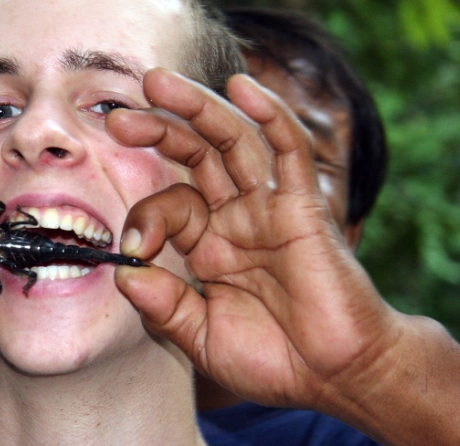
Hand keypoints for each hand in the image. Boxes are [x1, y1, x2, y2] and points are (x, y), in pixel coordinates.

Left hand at [109, 68, 393, 407]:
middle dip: (159, 129)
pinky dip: (269, 115)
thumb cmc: (275, 359)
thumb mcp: (201, 338)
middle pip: (196, 154)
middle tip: (120, 116)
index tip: (135, 247)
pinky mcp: (306, 206)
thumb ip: (163, 306)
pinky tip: (242, 86)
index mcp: (210, 243)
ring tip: (157, 82)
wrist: (340, 376)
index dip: (144, 216)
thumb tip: (125, 272)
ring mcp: (270, 206)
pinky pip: (289, 151)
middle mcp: (237, 216)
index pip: (170, 203)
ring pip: (233, 140)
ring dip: (197, 107)